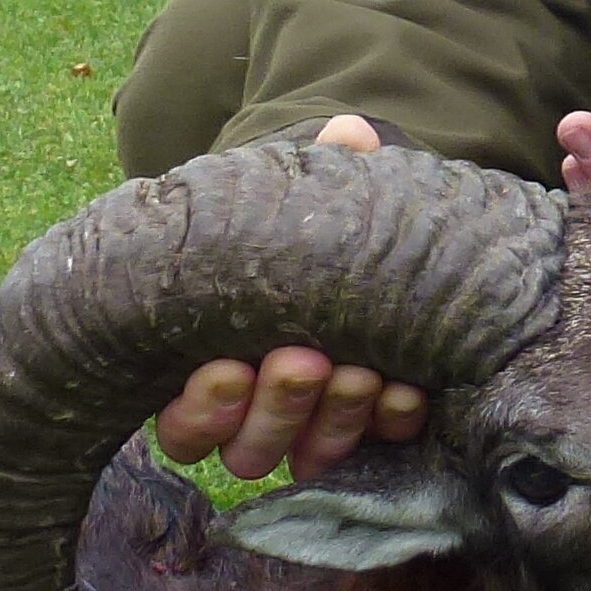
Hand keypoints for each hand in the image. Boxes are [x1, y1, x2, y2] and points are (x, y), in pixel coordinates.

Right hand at [152, 115, 430, 479]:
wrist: (375, 251)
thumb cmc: (312, 229)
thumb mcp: (306, 198)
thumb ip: (318, 168)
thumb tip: (347, 134)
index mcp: (209, 364)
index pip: (184, 422)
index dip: (202, 409)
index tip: (229, 365)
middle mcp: (254, 413)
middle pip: (245, 449)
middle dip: (275, 407)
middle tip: (304, 360)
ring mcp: (311, 429)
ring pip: (301, 456)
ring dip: (330, 421)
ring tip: (359, 373)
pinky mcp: (367, 434)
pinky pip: (374, 450)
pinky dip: (389, 423)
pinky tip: (407, 392)